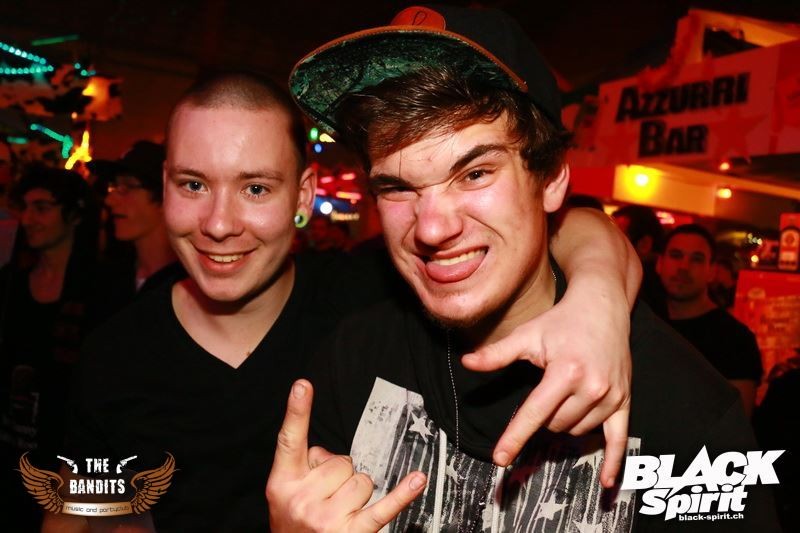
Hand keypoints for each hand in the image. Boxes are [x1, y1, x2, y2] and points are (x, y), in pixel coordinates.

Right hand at [266, 380, 426, 531]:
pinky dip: (403, 494)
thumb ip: (306, 467)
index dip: (297, 411)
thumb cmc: (294, 527)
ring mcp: (326, 518)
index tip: (304, 385)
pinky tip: (417, 480)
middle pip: (341, 462)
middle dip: (340, 477)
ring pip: (362, 480)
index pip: (289, 440)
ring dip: (358, 495)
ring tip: (341, 513)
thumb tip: (332, 455)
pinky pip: (382, 508)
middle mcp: (302, 500)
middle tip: (327, 499)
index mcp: (282, 484)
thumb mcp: (286, 495)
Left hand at [462, 283, 630, 488]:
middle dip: (544, 416)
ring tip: (564, 393)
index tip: (500, 458)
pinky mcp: (624, 400)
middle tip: (546, 389)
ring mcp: (611, 396)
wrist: (602, 308)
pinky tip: (605, 483)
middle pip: (555, 425)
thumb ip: (496, 354)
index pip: (534, 413)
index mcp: (565, 372)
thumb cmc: (560, 321)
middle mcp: (591, 387)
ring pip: (578, 431)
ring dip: (565, 422)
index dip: (515, 436)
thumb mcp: (526, 335)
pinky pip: (618, 438)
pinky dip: (612, 461)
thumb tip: (466, 363)